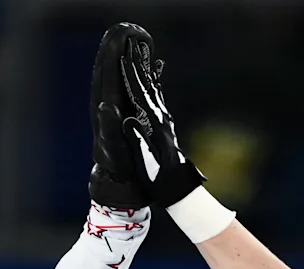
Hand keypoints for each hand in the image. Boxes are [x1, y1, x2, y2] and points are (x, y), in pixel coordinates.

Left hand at [88, 23, 152, 208]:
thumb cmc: (119, 169)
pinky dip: (145, 75)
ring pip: (124, 77)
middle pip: (112, 69)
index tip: (124, 35)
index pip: (107, 73)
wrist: (122, 185)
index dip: (114, 52)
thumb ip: (109, 126)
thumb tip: (105, 105)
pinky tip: (156, 65)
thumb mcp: (114, 148)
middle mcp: (110, 106)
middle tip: (133, 29)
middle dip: (120, 48)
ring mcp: (120, 110)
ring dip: (132, 59)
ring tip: (142, 40)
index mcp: (105, 109)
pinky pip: (137, 88)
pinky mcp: (131, 115)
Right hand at [120, 35, 205, 207]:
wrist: (179, 189)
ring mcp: (165, 122)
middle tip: (133, 45)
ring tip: (145, 56)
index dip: (130, 74)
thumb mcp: (145, 161)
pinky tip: (155, 84)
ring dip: (148, 73)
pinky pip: (158, 101)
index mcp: (153, 124)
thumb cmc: (158, 179)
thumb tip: (126, 119)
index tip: (124, 56)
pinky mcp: (166, 128)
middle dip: (139, 66)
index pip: (139, 93)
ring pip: (155, 91)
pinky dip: (155, 88)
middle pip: (148, 86)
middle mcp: (161, 119)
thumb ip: (135, 138)